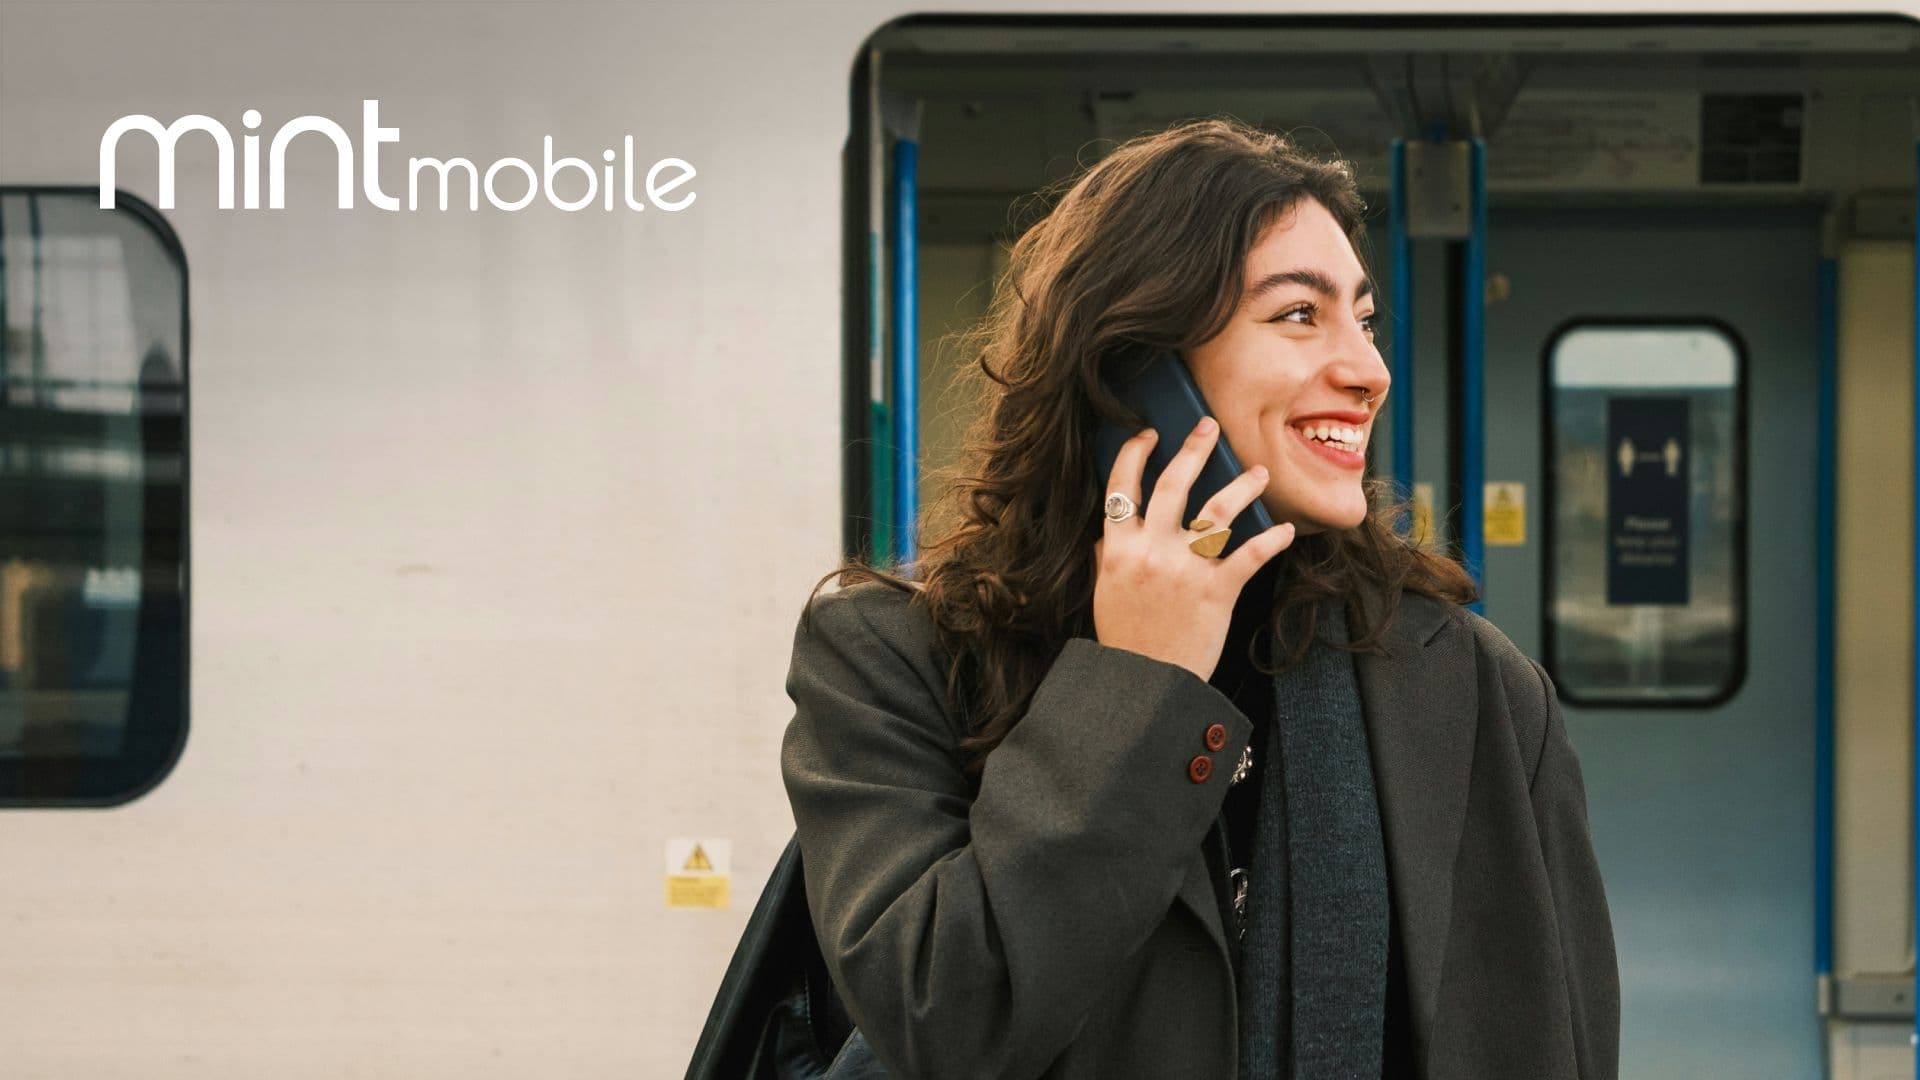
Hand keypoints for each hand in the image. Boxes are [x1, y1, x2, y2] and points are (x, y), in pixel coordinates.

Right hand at [1091, 417, 1296, 681]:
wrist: (1146, 682)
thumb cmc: (1125, 639)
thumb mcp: (1104, 591)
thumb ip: (1106, 556)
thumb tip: (1108, 532)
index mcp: (1118, 549)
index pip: (1121, 487)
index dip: (1135, 455)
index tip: (1148, 435)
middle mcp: (1151, 550)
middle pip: (1173, 484)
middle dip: (1193, 449)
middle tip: (1208, 426)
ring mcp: (1185, 568)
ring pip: (1218, 511)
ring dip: (1242, 486)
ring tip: (1259, 472)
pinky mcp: (1217, 590)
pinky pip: (1250, 554)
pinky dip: (1272, 539)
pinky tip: (1285, 529)